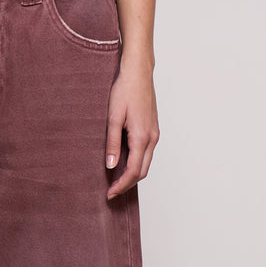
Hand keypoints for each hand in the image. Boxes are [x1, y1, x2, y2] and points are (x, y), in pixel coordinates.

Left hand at [105, 55, 159, 198]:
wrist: (138, 72)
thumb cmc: (125, 90)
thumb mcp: (113, 118)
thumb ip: (112, 143)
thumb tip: (111, 166)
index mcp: (142, 137)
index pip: (134, 171)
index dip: (122, 185)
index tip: (110, 194)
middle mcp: (152, 138)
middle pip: (143, 172)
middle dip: (127, 184)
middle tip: (111, 192)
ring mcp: (155, 134)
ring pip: (146, 163)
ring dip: (132, 175)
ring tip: (115, 180)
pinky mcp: (153, 129)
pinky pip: (146, 153)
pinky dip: (136, 163)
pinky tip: (124, 163)